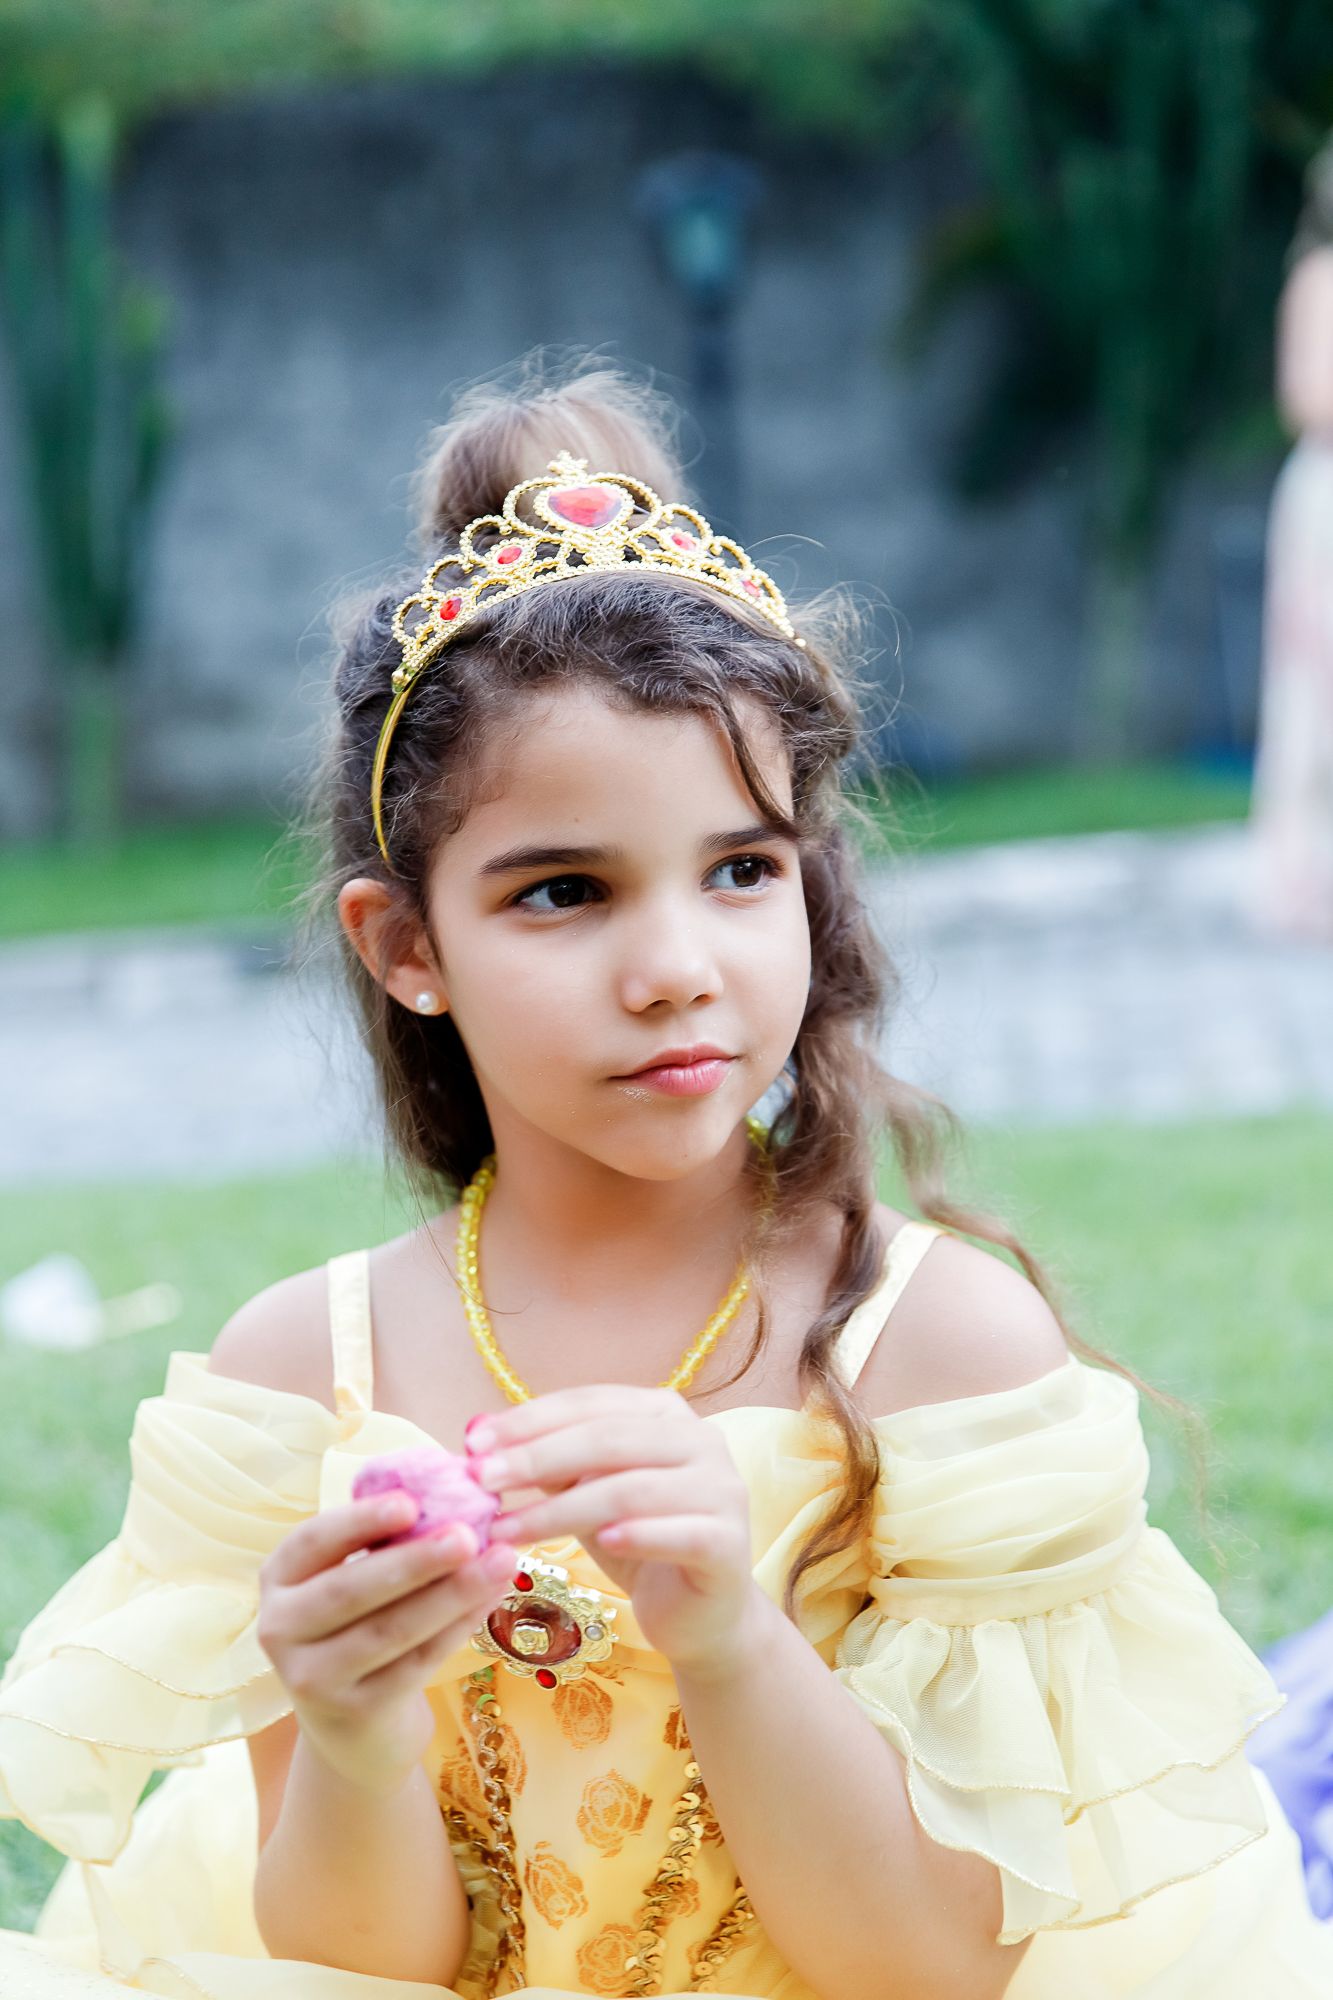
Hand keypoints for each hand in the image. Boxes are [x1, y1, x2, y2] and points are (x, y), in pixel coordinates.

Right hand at [256, 1493, 518, 1796]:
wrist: (349, 1723)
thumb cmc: (358, 1624)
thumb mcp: (351, 1580)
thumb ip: (384, 1541)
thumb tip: (455, 1490)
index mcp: (279, 1578)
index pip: (311, 1541)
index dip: (359, 1520)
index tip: (411, 1501)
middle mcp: (281, 1628)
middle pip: (350, 1590)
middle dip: (415, 1560)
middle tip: (468, 1534)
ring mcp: (313, 1678)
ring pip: (389, 1630)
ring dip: (451, 1594)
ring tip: (499, 1561)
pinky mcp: (354, 1711)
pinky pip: (416, 1663)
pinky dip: (458, 1627)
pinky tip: (491, 1598)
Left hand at [470, 1386, 764, 1679]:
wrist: (699, 1615)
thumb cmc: (637, 1543)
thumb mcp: (587, 1495)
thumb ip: (550, 1466)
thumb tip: (478, 1439)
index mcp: (666, 1413)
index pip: (591, 1403)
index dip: (530, 1419)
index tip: (473, 1443)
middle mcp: (701, 1440)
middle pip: (608, 1440)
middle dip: (537, 1457)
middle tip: (482, 1481)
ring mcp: (722, 1489)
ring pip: (631, 1489)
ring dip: (560, 1510)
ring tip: (507, 1530)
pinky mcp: (729, 1543)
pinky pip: (679, 1533)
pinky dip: (638, 1534)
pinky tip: (600, 1543)